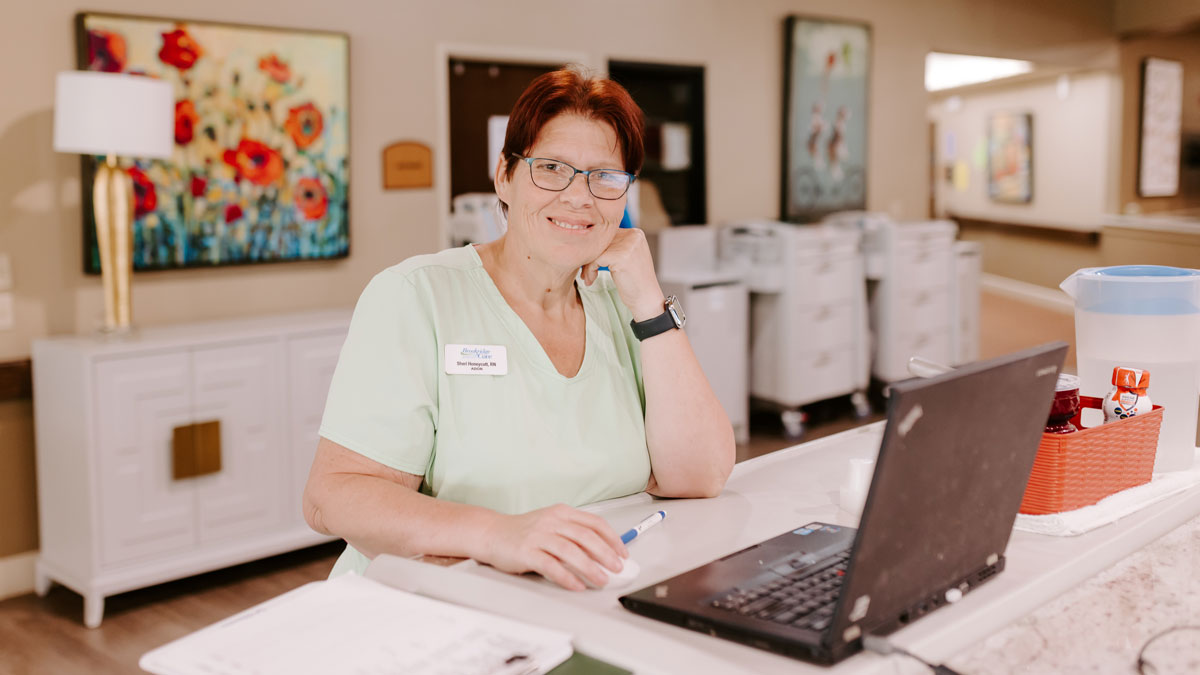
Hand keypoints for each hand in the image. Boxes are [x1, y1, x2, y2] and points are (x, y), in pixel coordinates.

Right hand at [479, 504, 628, 590]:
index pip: (594, 523)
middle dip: (606, 554)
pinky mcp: (526, 552)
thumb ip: (573, 533)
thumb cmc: (524, 531)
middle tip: (617, 568)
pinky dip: (567, 576)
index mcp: (561, 512)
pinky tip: (577, 585)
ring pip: (571, 551)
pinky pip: (551, 566)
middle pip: (586, 537)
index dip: (612, 538)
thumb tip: (602, 552)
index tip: (622, 553)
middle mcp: (551, 521)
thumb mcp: (551, 524)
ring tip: (601, 580)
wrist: (492, 533)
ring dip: (590, 567)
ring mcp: (538, 536)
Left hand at [581, 228, 665, 320]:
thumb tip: (589, 238)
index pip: (607, 234)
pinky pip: (595, 259)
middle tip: (586, 273)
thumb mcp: (627, 257)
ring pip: (596, 249)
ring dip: (588, 265)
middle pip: (601, 240)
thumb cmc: (635, 282)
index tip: (591, 264)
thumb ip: (615, 245)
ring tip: (588, 278)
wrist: (646, 299)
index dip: (596, 249)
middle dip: (590, 257)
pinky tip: (591, 280)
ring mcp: (628, 245)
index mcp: (636, 233)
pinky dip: (589, 270)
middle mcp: (633, 236)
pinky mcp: (620, 257)